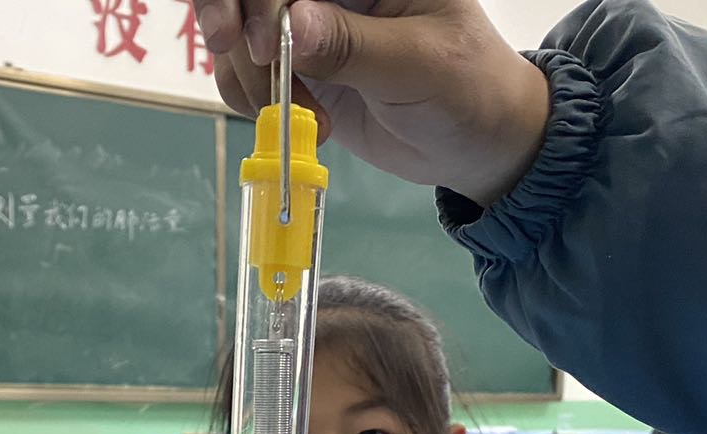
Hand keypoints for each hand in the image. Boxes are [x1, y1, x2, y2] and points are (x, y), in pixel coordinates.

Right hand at [192, 0, 550, 205]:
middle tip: (243, 59)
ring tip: (298, 116)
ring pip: (235, 30)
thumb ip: (354, 46)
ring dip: (245, 74)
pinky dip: (248, 97)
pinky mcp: (298, 68)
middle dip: (229, 16)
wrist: (477, 145)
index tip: (261, 40)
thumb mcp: (420, 65)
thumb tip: (294, 25)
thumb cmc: (469, 90)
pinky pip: (244, 72)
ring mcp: (309, 24)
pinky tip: (290, 122)